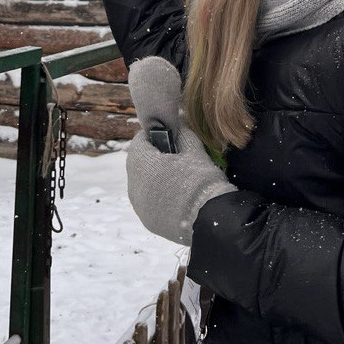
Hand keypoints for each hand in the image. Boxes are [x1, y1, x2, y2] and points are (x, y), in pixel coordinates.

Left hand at [125, 57, 234, 245]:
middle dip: (154, 158)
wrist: (210, 220)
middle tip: (177, 159)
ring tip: (178, 180)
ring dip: (155, 178)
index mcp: (141, 162)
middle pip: (139, 162)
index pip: (140, 140)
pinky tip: (177, 198)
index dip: (155, 136)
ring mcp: (139, 205)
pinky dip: (158, 196)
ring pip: (143, 183)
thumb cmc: (201, 180)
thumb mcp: (194, 149)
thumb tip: (178, 122)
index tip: (170, 137)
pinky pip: (149, 202)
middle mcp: (133, 184)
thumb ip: (182, 132)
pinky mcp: (148, 221)